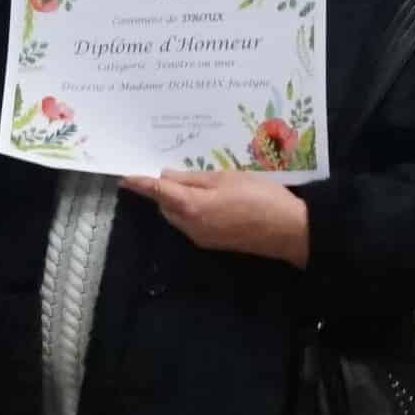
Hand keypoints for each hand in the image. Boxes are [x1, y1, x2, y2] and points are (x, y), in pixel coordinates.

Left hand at [130, 167, 308, 264]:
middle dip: (165, 190)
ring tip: (197, 181)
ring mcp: (202, 238)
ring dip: (179, 200)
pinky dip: (192, 210)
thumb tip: (167, 177)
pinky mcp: (214, 243)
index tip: (125, 177)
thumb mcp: (226, 179)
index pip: (158, 193)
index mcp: (191, 208)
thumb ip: (193, 179)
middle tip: (176, 171)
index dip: (140, 184)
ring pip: (179, 216)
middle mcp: (190, 227)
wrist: (290, 231)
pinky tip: (210, 197)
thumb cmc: (260, 197)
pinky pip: (192, 223)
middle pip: (166, 206)